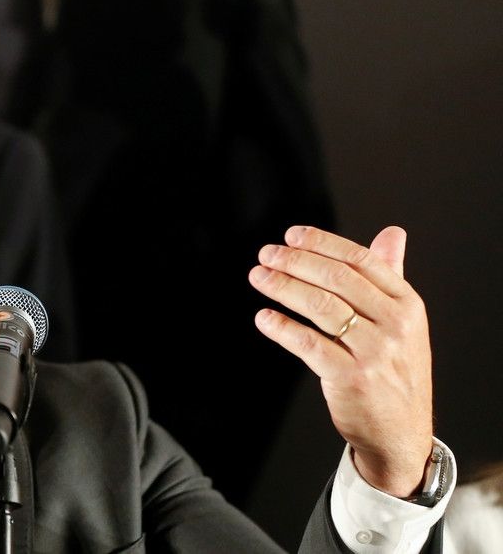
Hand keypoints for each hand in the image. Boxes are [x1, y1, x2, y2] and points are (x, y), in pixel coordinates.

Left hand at [248, 225, 433, 496]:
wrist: (401, 433)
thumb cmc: (395, 372)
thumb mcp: (404, 323)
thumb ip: (391, 277)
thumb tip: (392, 234)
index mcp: (407, 304)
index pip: (361, 260)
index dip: (322, 243)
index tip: (292, 236)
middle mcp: (395, 325)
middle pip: (337, 279)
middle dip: (296, 261)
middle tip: (267, 254)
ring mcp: (374, 352)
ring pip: (320, 306)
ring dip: (283, 287)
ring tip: (259, 277)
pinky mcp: (351, 378)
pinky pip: (308, 344)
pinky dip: (282, 328)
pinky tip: (264, 318)